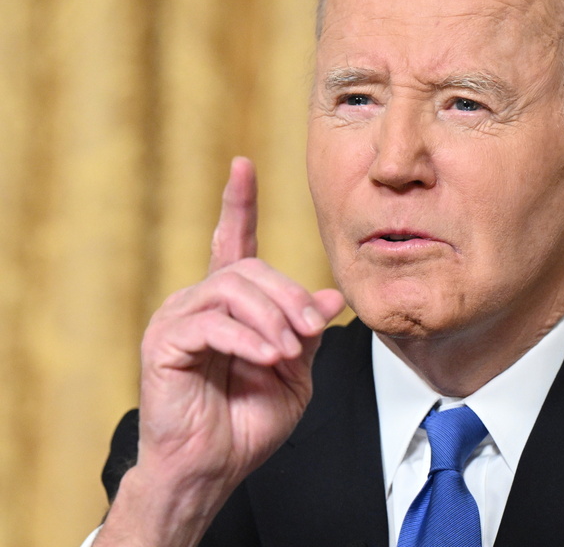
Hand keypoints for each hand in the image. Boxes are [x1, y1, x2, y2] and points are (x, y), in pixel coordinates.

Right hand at [96, 158, 343, 546]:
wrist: (214, 467)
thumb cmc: (248, 422)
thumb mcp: (294, 374)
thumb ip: (306, 333)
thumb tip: (328, 296)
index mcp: (230, 306)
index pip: (233, 242)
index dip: (238, 204)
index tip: (242, 165)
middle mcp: (199, 302)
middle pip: (250, 268)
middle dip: (289, 297)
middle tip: (311, 332)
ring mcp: (177, 319)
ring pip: (233, 289)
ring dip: (272, 319)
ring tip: (288, 352)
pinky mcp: (165, 343)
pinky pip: (212, 323)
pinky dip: (247, 340)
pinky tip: (267, 359)